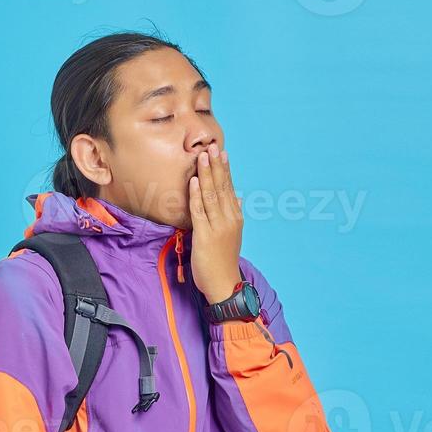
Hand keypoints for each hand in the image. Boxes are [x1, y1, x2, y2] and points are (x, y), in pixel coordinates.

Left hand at [188, 145, 243, 304]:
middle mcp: (229, 219)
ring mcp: (218, 227)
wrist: (223, 284)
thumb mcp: (231, 235)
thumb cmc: (223, 261)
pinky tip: (194, 181)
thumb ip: (231, 215)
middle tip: (211, 147)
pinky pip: (200, 211)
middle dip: (216, 166)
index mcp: (235, 218)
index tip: (221, 153)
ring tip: (202, 157)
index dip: (224, 170)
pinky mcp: (206, 236)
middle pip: (221, 187)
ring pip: (211, 195)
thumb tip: (237, 197)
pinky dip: (196, 195)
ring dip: (206, 175)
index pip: (229, 188)